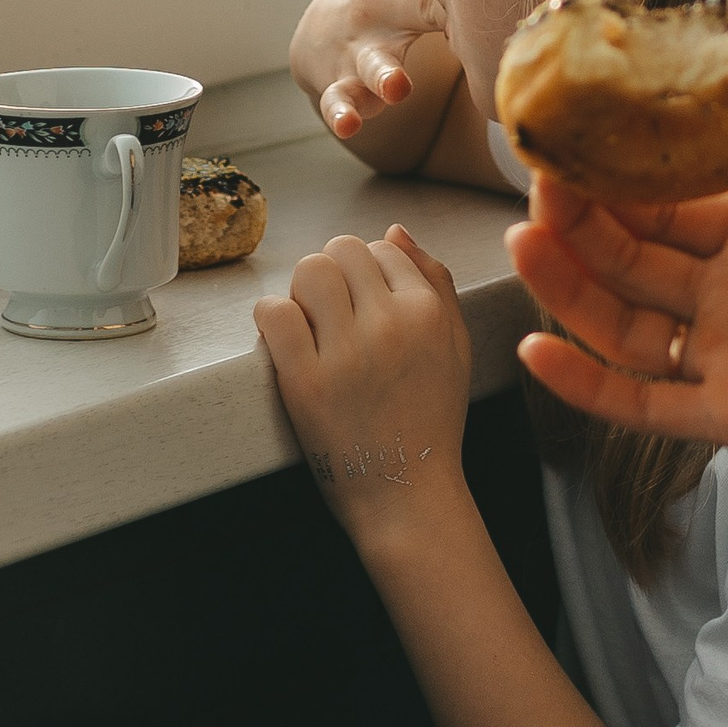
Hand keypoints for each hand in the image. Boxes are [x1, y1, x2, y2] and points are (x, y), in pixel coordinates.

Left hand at [255, 225, 474, 548]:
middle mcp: (390, 323)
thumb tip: (394, 233)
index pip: (383, 248)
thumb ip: (436, 283)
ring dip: (302, 290)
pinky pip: (275, 313)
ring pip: (308, 271)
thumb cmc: (430, 421)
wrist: (407, 492)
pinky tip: (285, 339)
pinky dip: (271, 317)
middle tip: (331, 311)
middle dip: (332, 273)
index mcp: (429, 312)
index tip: (361, 302)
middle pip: (342, 250)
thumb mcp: (456, 345)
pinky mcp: (305, 380)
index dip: (367, 270)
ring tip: (309, 322)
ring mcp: (347, 352)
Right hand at [290, 0, 445, 137]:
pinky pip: (343, 103)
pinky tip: (348, 125)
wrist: (328, 35)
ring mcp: (358, 51)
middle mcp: (376, 9)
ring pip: (372, 64)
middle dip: (423, 8)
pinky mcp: (345, 88)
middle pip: (402, 6)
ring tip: (398, 88)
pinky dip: (344, 114)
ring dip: (385, 76)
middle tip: (445, 14)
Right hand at [507, 23, 727, 512]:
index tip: (572, 129)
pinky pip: (644, 404)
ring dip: (566, 288)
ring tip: (524, 240)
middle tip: (536, 174)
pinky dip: (586, 386)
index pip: (668, 197)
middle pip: (628, 254)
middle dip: (576, 218)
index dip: (616, 171)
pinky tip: (538, 348)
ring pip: (620, 323)